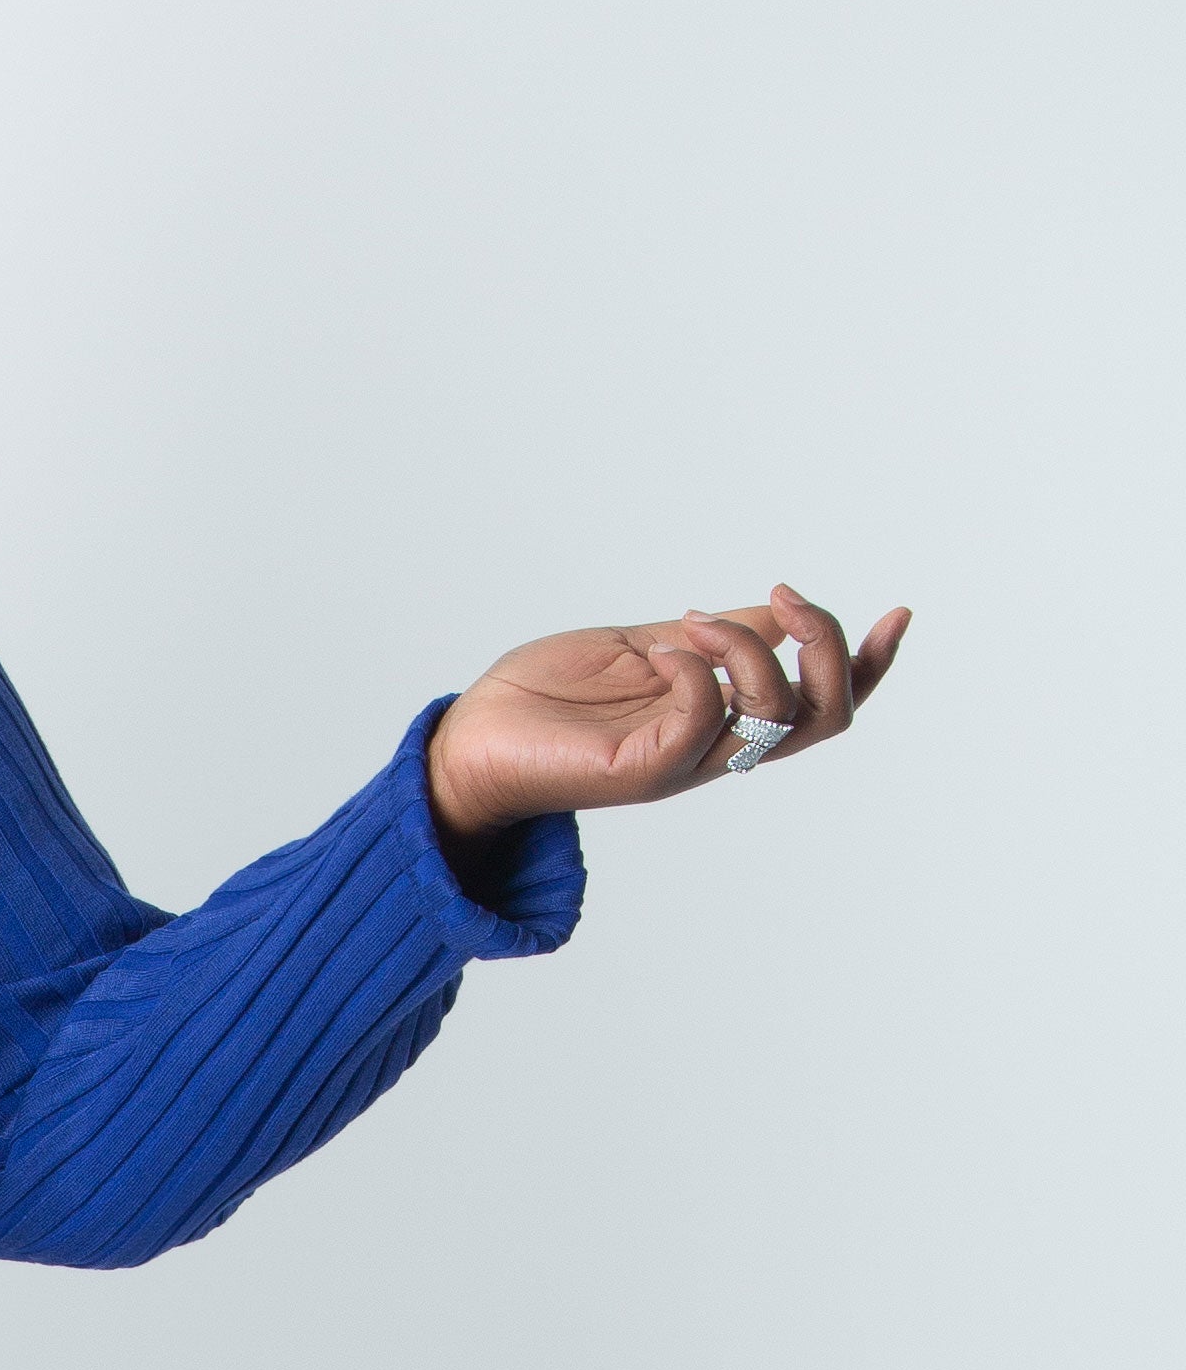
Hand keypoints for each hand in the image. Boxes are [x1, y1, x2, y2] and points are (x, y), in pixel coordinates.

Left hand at [425, 585, 910, 841]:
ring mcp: (683, 761)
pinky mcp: (644, 770)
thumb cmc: (549, 700)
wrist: (472, 742)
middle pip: (827, 717)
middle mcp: (716, 746)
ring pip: (776, 715)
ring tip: (689, 621)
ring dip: (749, 647)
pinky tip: (658, 651)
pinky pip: (705, 718)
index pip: (824, 704)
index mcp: (725, 717)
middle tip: (784, 599)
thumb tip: (778, 612)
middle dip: (830, 648)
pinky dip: (698, 669)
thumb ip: (718, 639)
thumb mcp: (650, 648)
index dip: (873, 665)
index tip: (898, 611)